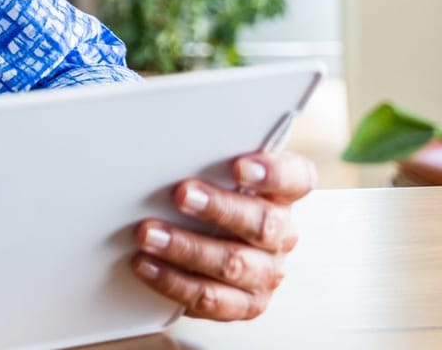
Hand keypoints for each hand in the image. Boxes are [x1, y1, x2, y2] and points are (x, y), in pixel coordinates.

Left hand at [131, 151, 315, 321]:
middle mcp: (280, 234)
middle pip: (262, 223)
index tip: (239, 167)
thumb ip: (206, 158)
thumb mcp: (212, 172)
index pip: (296, 179)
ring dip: (187, 248)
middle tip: (181, 194)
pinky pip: (211, 298)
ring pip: (233, 264)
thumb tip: (163, 137)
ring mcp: (266, 272)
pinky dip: (174, 282)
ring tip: (149, 234)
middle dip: (219, 208)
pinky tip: (145, 264)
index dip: (272, 174)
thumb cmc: (207, 195)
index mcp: (282, 194)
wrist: (201, 244)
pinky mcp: (244, 304)